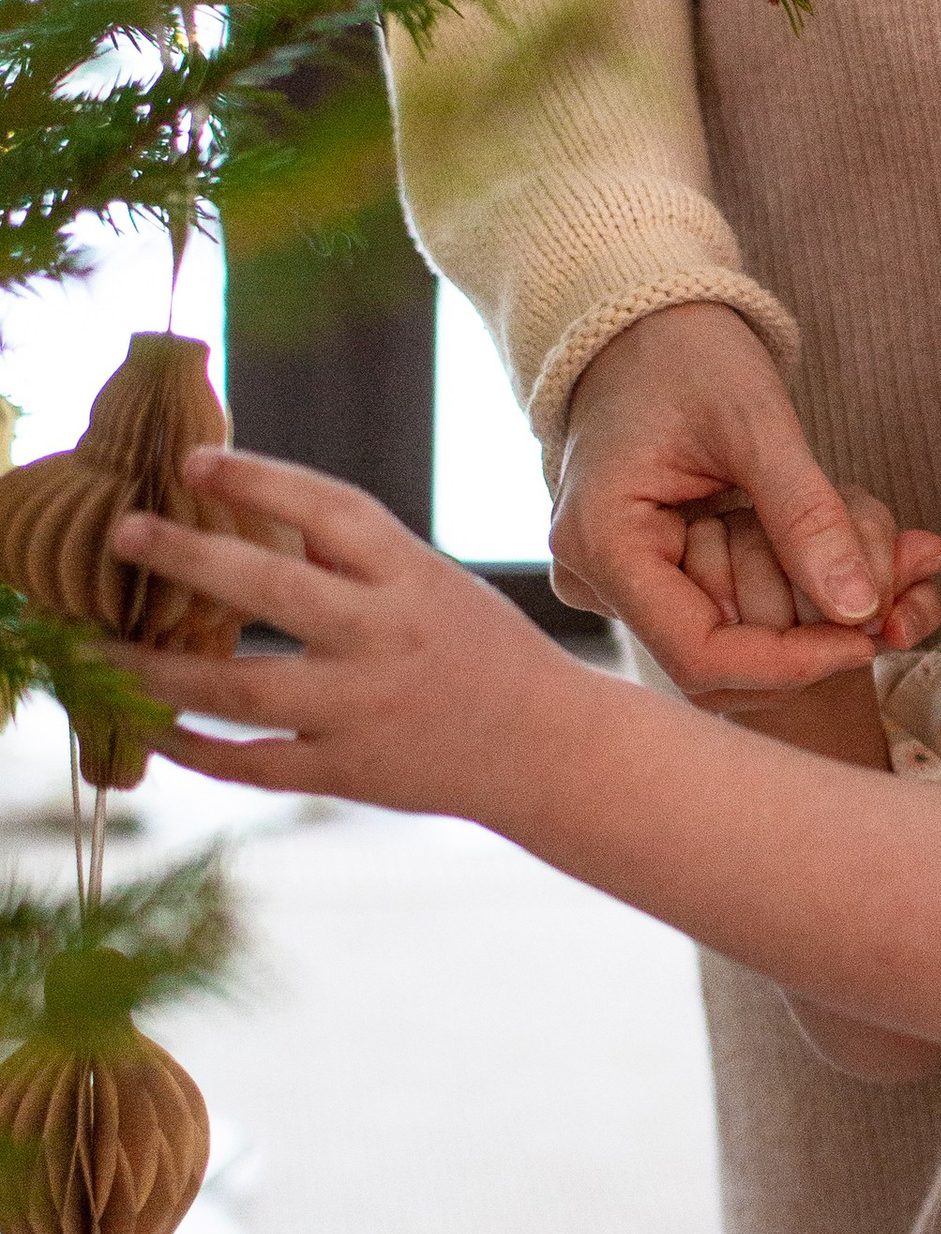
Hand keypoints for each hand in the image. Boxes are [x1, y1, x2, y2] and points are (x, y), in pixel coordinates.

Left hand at [112, 450, 608, 823]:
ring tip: (99, 652)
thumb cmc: (480, 651)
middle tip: (124, 532)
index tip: (193, 459)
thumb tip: (246, 506)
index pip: (330, 510)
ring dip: (160, 673)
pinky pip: (255, 765)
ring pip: (244, 691)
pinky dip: (196, 751)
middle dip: (191, 559)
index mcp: (412, 579)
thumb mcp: (431, 583)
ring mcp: (366, 711)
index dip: (261, 478)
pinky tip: (151, 731)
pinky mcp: (350, 773)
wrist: (548, 749)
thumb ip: (350, 556)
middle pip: (274, 592)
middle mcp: (387, 639)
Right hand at [549, 303, 940, 707]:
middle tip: (890, 606)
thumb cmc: (689, 357)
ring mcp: (617, 584)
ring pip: (728, 652)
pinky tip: (838, 571)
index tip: (867, 635)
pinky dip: (789, 606)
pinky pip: (724, 620)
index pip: (700, 655)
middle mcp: (595, 579)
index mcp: (602, 543)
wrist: (645, 330)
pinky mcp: (647, 578)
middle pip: (716, 668)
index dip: (792, 662)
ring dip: (806, 629)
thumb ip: (806, 515)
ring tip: (873, 576)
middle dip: (807, 645)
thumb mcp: (757, 422)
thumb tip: (861, 610)